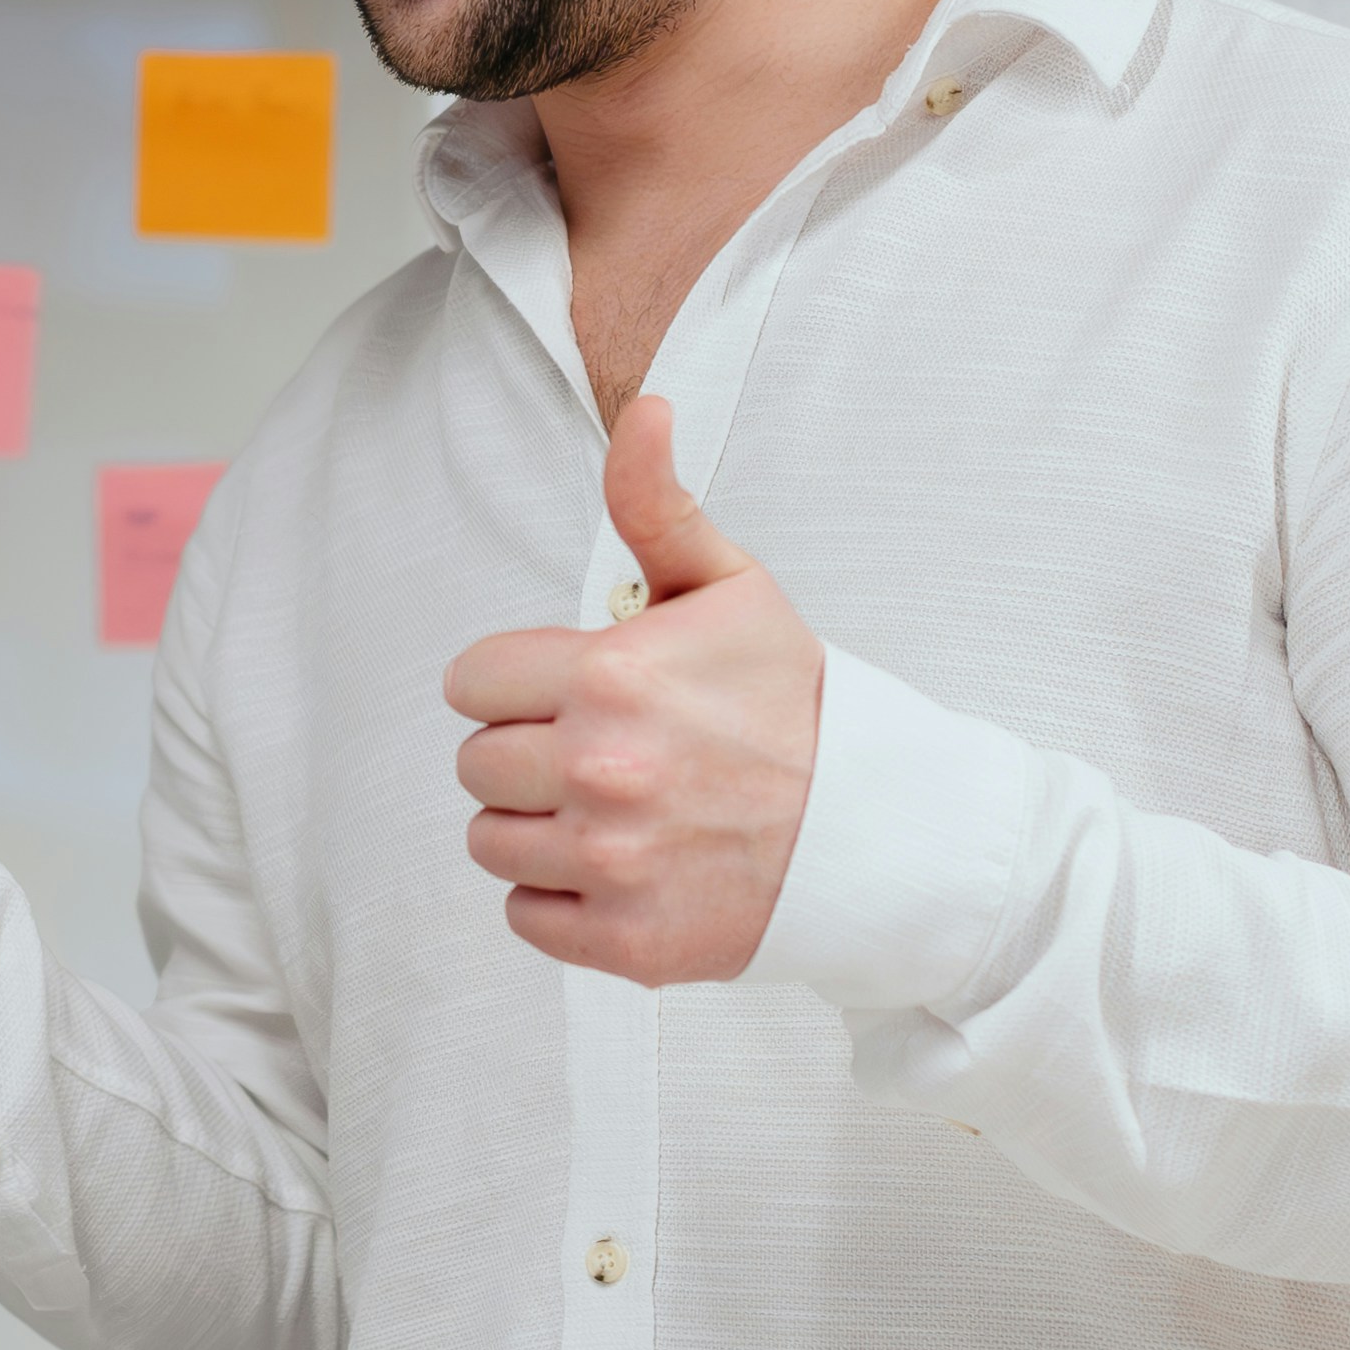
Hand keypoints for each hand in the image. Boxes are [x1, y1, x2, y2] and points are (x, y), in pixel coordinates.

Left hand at [443, 396, 822, 985]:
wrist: (878, 827)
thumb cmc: (792, 701)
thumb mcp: (731, 586)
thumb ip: (657, 504)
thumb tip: (645, 409)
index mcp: (612, 677)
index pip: (471, 681)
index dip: (517, 683)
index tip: (574, 690)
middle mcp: (601, 772)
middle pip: (475, 763)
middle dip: (527, 751)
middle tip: (604, 751)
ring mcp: (612, 862)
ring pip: (489, 841)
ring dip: (537, 827)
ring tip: (612, 809)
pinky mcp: (624, 940)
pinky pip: (526, 915)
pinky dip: (562, 898)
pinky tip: (624, 866)